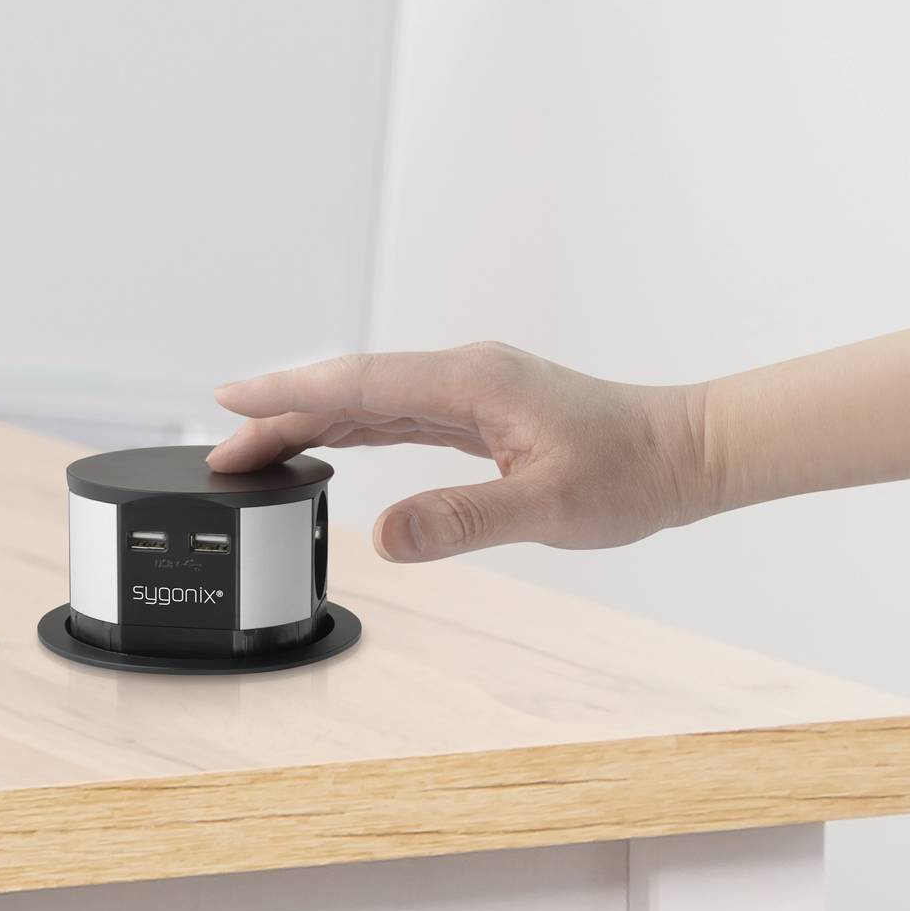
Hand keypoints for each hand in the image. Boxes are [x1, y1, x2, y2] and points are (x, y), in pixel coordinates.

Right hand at [207, 344, 713, 562]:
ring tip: (254, 449)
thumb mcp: (548, 507)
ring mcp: (469, 390)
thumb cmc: (632, 472)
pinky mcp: (478, 410)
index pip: (357, 384)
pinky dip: (350, 427)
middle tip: (222, 450)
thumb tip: (383, 535)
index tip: (229, 400)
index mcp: (470, 381)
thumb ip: (461, 519)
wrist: (687, 453)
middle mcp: (462, 375)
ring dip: (310, 422)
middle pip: (349, 389)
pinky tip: (326, 444)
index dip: (288, 393)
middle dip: (281, 414)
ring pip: (368, 401)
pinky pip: (396, 413)